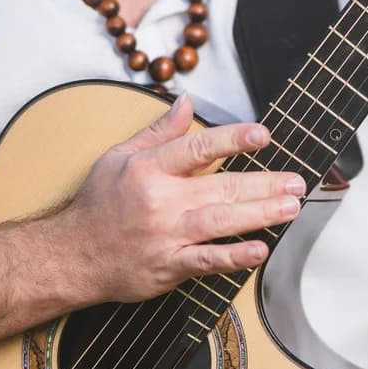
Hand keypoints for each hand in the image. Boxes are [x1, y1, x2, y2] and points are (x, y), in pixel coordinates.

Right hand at [57, 94, 304, 302]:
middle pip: (221, 187)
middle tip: (296, 181)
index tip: (263, 134)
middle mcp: (161, 201)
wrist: (71, 256)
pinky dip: (233, 256)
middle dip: (264, 184)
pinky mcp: (168, 266)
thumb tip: (186, 102)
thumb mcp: (119, 156)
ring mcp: (166, 236)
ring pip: (221, 221)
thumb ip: (159, 132)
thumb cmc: (98, 204)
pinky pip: (206, 261)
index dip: (233, 139)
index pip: (199, 148)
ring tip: (290, 207)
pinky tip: (259, 249)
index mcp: (149, 169)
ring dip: (260, 214)